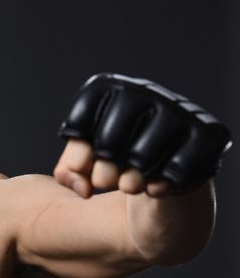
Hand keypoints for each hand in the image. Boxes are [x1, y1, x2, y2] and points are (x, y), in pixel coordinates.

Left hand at [54, 73, 231, 197]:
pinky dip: (159, 186)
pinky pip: (176, 169)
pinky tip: (154, 189)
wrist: (162, 175)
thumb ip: (68, 172)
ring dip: (129, 182)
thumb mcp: (84, 164)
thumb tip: (82, 187)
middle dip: (104, 167)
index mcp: (113, 88)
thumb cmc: (116, 162)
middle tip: (105, 182)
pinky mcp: (208, 135)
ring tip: (128, 186)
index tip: (83, 165)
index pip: (88, 105)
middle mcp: (147, 91)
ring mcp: (180, 111)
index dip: (78, 144)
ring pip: (142, 156)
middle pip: (112, 134)